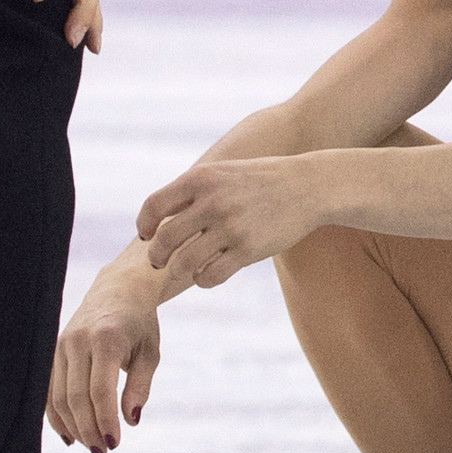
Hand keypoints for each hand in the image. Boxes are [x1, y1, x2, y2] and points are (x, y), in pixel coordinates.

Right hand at [46, 265, 162, 452]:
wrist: (117, 291)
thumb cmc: (139, 325)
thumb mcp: (150, 352)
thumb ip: (140, 386)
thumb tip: (131, 421)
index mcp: (106, 339)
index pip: (100, 390)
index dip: (105, 421)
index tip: (115, 444)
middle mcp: (78, 341)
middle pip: (76, 397)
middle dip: (89, 429)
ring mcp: (61, 346)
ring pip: (59, 396)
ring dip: (74, 427)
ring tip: (92, 447)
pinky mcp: (53, 352)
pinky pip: (50, 390)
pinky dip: (57, 415)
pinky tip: (71, 435)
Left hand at [138, 154, 326, 290]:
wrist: (307, 186)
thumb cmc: (260, 180)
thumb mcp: (223, 173)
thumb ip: (193, 191)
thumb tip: (159, 218)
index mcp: (201, 179)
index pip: (154, 206)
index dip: (144, 225)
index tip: (147, 235)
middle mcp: (212, 202)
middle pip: (164, 239)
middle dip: (156, 255)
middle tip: (158, 262)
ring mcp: (231, 227)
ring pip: (184, 262)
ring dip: (177, 271)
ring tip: (182, 270)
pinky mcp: (248, 250)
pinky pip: (211, 275)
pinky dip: (202, 280)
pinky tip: (205, 275)